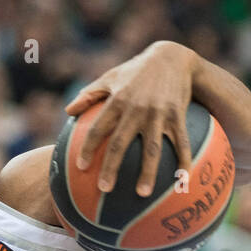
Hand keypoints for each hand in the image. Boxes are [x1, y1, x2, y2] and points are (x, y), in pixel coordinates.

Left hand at [65, 41, 196, 195]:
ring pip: (151, 148)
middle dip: (111, 167)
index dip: (88, 148)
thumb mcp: (110, 77)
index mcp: (117, 101)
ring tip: (142, 193)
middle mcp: (136, 109)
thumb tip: (67, 111)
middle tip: (104, 189)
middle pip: (120, 143)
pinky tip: (183, 180)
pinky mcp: (177, 116)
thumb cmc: (136, 70)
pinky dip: (183, 161)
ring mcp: (158, 114)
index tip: (80, 167)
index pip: (98, 129)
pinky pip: (181, 142)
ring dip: (147, 172)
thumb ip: (89, 94)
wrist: (171, 57)